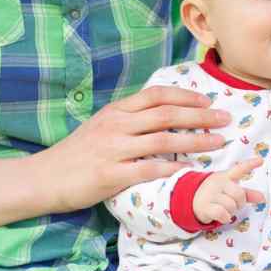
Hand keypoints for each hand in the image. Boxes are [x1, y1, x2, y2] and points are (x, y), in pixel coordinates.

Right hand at [44, 85, 230, 211]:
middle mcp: (117, 125)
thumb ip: (128, 118)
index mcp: (116, 110)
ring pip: (162, 141)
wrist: (46, 176)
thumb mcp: (102, 125)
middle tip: (224, 118)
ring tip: (217, 142)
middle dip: (200, 115)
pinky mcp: (110, 175)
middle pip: (166, 114)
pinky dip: (170, 169)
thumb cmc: (77, 152)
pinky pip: (146, 170)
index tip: (207, 99)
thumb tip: (160, 112)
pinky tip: (189, 170)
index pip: (156, 95)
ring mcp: (113, 149)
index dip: (185, 95)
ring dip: (194, 141)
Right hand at [192, 158, 264, 223]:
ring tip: (225, 209)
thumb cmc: (217, 194)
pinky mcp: (205, 206)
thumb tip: (263, 198)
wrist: (193, 200)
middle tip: (234, 203)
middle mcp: (218, 183)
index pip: (239, 169)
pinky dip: (225, 218)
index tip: (261, 160)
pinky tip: (222, 216)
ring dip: (231, 211)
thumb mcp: (230, 191)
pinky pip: (222, 213)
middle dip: (240, 202)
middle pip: (239, 193)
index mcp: (226, 176)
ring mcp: (211, 194)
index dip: (250, 164)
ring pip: (231, 205)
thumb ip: (247, 194)